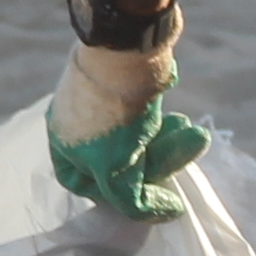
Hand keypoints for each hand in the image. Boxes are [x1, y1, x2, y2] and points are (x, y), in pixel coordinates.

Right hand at [45, 32, 209, 221]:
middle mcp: (78, 126)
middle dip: (160, 161)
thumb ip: (129, 199)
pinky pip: (147, 114)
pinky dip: (165, 124)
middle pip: (124, 162)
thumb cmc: (114, 114)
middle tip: (189, 149)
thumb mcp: (113, 170)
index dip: (132, 199)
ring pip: (140, 138)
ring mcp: (102, 102)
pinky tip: (184, 123)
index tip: (169, 201)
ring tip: (193, 133)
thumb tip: (166, 212)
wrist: (125, 43)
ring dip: (170, 143)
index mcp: (62, 144)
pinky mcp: (125, 82)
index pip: (97, 188)